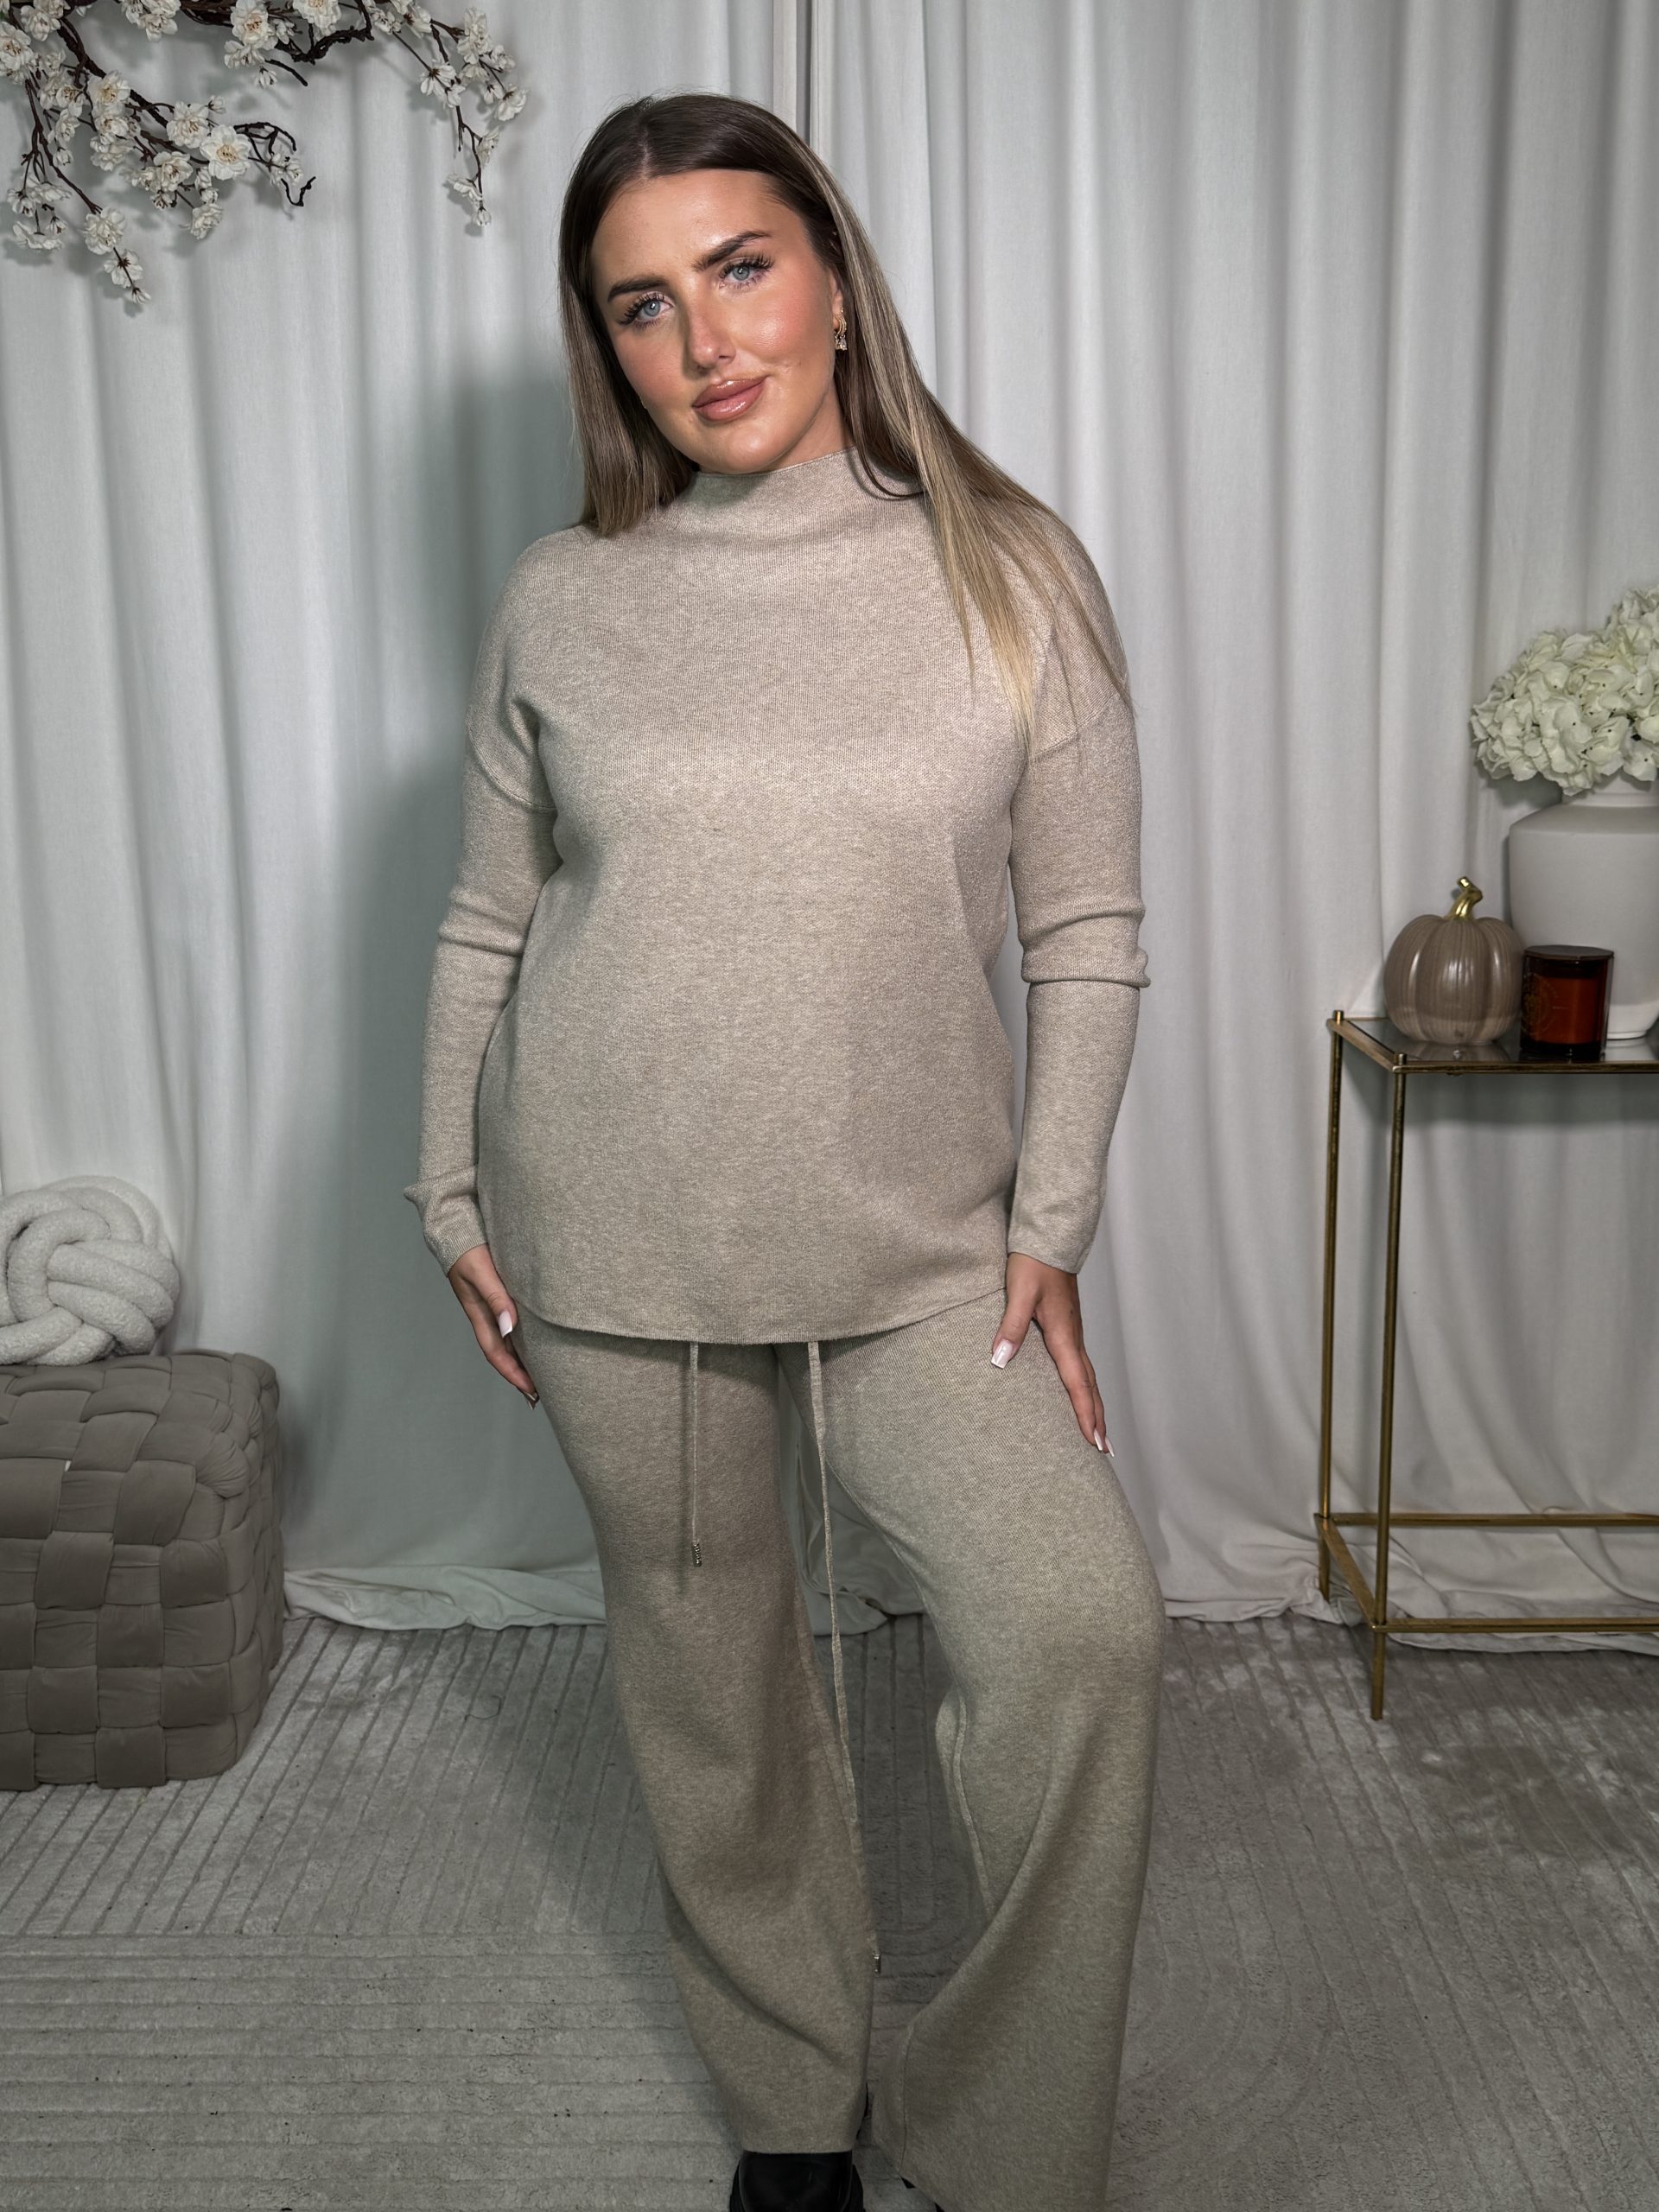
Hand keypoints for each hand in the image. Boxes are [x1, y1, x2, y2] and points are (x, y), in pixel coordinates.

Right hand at [447, 1243, 539, 1404]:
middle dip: (519, 1374)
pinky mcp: (499, 1295)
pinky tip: (536, 1342)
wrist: (457, 1229)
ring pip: (508, 1340)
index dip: (513, 1374)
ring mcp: (491, 1307)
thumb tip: (510, 1326)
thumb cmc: (468, 1249)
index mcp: (478, 1314)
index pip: (496, 1353)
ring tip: (542, 1376)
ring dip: (522, 1359)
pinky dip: (523, 1338)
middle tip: (541, 1395)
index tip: (531, 1391)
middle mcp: (485, 1315)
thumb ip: (496, 1297)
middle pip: (503, 1353)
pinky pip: (511, 1324)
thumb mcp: (481, 1272)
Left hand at [992, 1250, 1111, 1454]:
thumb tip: (1000, 1360)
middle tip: (1105, 1451)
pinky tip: (1081, 1391)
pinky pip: (1081, 1365)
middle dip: (1097, 1419)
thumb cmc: (1034, 1263)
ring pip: (1089, 1376)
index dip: (1086, 1415)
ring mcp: (1073, 1333)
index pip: (1078, 1384)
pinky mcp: (1067, 1327)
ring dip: (1095, 1405)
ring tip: (1099, 1430)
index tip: (1094, 1443)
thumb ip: (1011, 1326)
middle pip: (1090, 1386)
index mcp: (1064, 1335)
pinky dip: (1086, 1386)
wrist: (1049, 1238)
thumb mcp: (1019, 1293)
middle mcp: (1073, 1338)